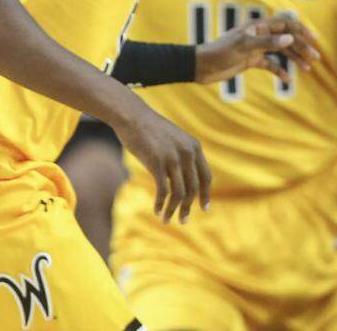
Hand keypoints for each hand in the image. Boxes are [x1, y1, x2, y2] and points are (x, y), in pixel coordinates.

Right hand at [116, 107, 210, 223]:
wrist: (131, 116)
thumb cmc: (148, 128)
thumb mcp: (173, 139)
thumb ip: (181, 155)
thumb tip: (182, 178)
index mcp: (194, 147)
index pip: (206, 177)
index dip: (205, 194)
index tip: (204, 208)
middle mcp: (187, 153)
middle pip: (193, 188)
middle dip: (187, 207)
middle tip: (182, 220)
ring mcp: (173, 158)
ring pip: (179, 193)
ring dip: (173, 209)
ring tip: (167, 219)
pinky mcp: (157, 163)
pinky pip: (163, 190)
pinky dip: (161, 204)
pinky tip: (156, 210)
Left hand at [195, 14, 319, 84]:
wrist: (201, 66)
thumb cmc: (220, 52)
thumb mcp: (244, 47)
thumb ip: (267, 43)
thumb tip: (290, 38)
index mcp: (257, 27)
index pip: (285, 23)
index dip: (301, 30)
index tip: (314, 40)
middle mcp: (257, 35)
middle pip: (285, 38)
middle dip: (301, 46)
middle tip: (316, 57)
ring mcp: (254, 48)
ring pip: (280, 51)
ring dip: (294, 58)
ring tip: (308, 68)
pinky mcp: (249, 61)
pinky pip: (269, 64)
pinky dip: (279, 71)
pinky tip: (287, 79)